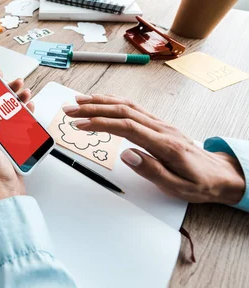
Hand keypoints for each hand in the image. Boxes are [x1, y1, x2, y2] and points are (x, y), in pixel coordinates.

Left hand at [0, 73, 33, 204]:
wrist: (6, 188)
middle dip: (7, 90)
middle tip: (15, 82)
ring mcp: (2, 134)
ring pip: (11, 111)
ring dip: (19, 99)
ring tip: (26, 93)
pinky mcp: (14, 141)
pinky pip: (21, 123)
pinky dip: (26, 113)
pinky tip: (30, 108)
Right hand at [63, 94, 245, 204]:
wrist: (219, 174)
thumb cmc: (199, 183)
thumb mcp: (178, 187)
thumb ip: (151, 171)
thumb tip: (127, 155)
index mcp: (164, 144)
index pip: (127, 127)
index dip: (101, 123)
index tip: (80, 124)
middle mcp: (161, 129)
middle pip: (122, 111)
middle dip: (92, 108)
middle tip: (69, 109)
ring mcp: (160, 124)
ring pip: (127, 105)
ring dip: (100, 101)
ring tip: (78, 101)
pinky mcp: (158, 124)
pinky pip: (133, 107)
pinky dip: (114, 101)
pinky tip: (101, 101)